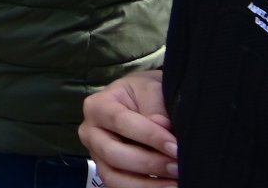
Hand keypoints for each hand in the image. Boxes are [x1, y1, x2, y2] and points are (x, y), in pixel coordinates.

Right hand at [79, 70, 177, 185]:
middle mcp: (90, 133)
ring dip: (147, 184)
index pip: (121, 122)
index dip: (149, 136)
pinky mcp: (109, 173)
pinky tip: (167, 186)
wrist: (148, 100)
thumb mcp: (152, 89)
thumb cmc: (148, 93)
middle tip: (177, 166)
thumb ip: (155, 107)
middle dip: (148, 163)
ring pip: (114, 178)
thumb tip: (162, 126)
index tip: (176, 147)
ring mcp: (97, 156)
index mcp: (97, 106)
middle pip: (113, 154)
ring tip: (175, 182)